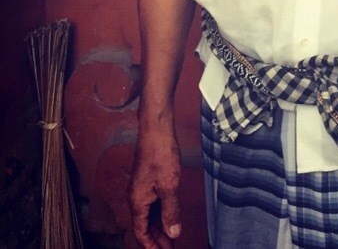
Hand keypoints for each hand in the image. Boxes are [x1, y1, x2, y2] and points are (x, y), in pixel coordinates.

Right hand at [129, 121, 182, 247]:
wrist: (156, 130)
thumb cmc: (160, 154)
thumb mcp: (169, 186)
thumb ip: (171, 211)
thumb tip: (173, 233)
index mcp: (137, 202)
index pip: (141, 232)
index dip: (151, 246)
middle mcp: (136, 197)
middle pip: (144, 225)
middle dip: (157, 239)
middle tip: (170, 247)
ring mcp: (141, 188)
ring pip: (149, 214)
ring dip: (159, 226)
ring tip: (171, 237)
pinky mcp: (148, 180)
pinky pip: (153, 203)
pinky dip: (161, 213)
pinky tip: (170, 216)